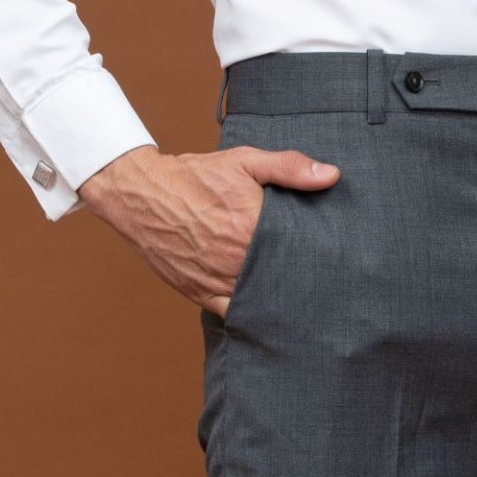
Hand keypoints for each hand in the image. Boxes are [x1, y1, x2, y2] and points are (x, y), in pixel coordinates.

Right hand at [78, 144, 340, 316]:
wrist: (141, 196)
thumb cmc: (194, 176)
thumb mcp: (244, 161)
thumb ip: (289, 167)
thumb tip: (332, 175)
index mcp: (251, 229)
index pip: (298, 253)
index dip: (317, 259)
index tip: (334, 261)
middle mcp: (235, 260)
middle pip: (282, 281)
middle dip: (301, 283)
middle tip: (327, 287)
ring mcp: (217, 281)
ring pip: (260, 302)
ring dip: (279, 302)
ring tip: (305, 305)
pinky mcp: (200, 293)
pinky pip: (233, 314)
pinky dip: (252, 315)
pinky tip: (269, 314)